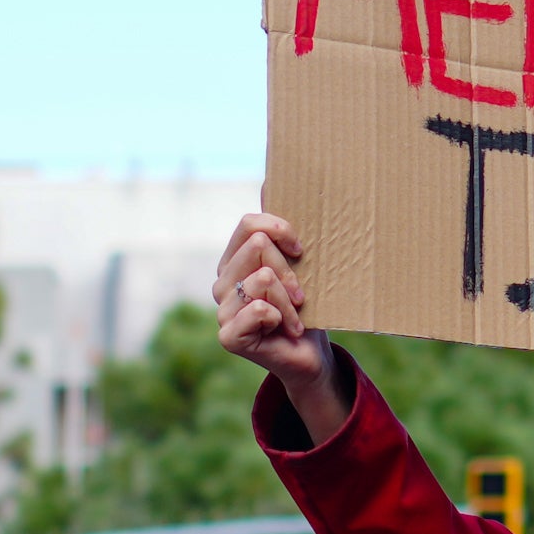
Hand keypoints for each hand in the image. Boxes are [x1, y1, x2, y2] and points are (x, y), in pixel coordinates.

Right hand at [216, 214, 348, 440]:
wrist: (310, 354)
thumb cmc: (305, 308)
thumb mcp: (297, 264)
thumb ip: (279, 228)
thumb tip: (270, 178)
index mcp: (234, 260)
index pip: (249, 224)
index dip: (280, 229)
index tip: (300, 249)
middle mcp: (222, 282)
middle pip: (259, 246)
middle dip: (290, 271)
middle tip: (300, 296)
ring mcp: (222, 309)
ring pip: (264, 278)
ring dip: (291, 301)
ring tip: (295, 317)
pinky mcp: (228, 336)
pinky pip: (260, 308)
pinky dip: (284, 319)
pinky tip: (284, 330)